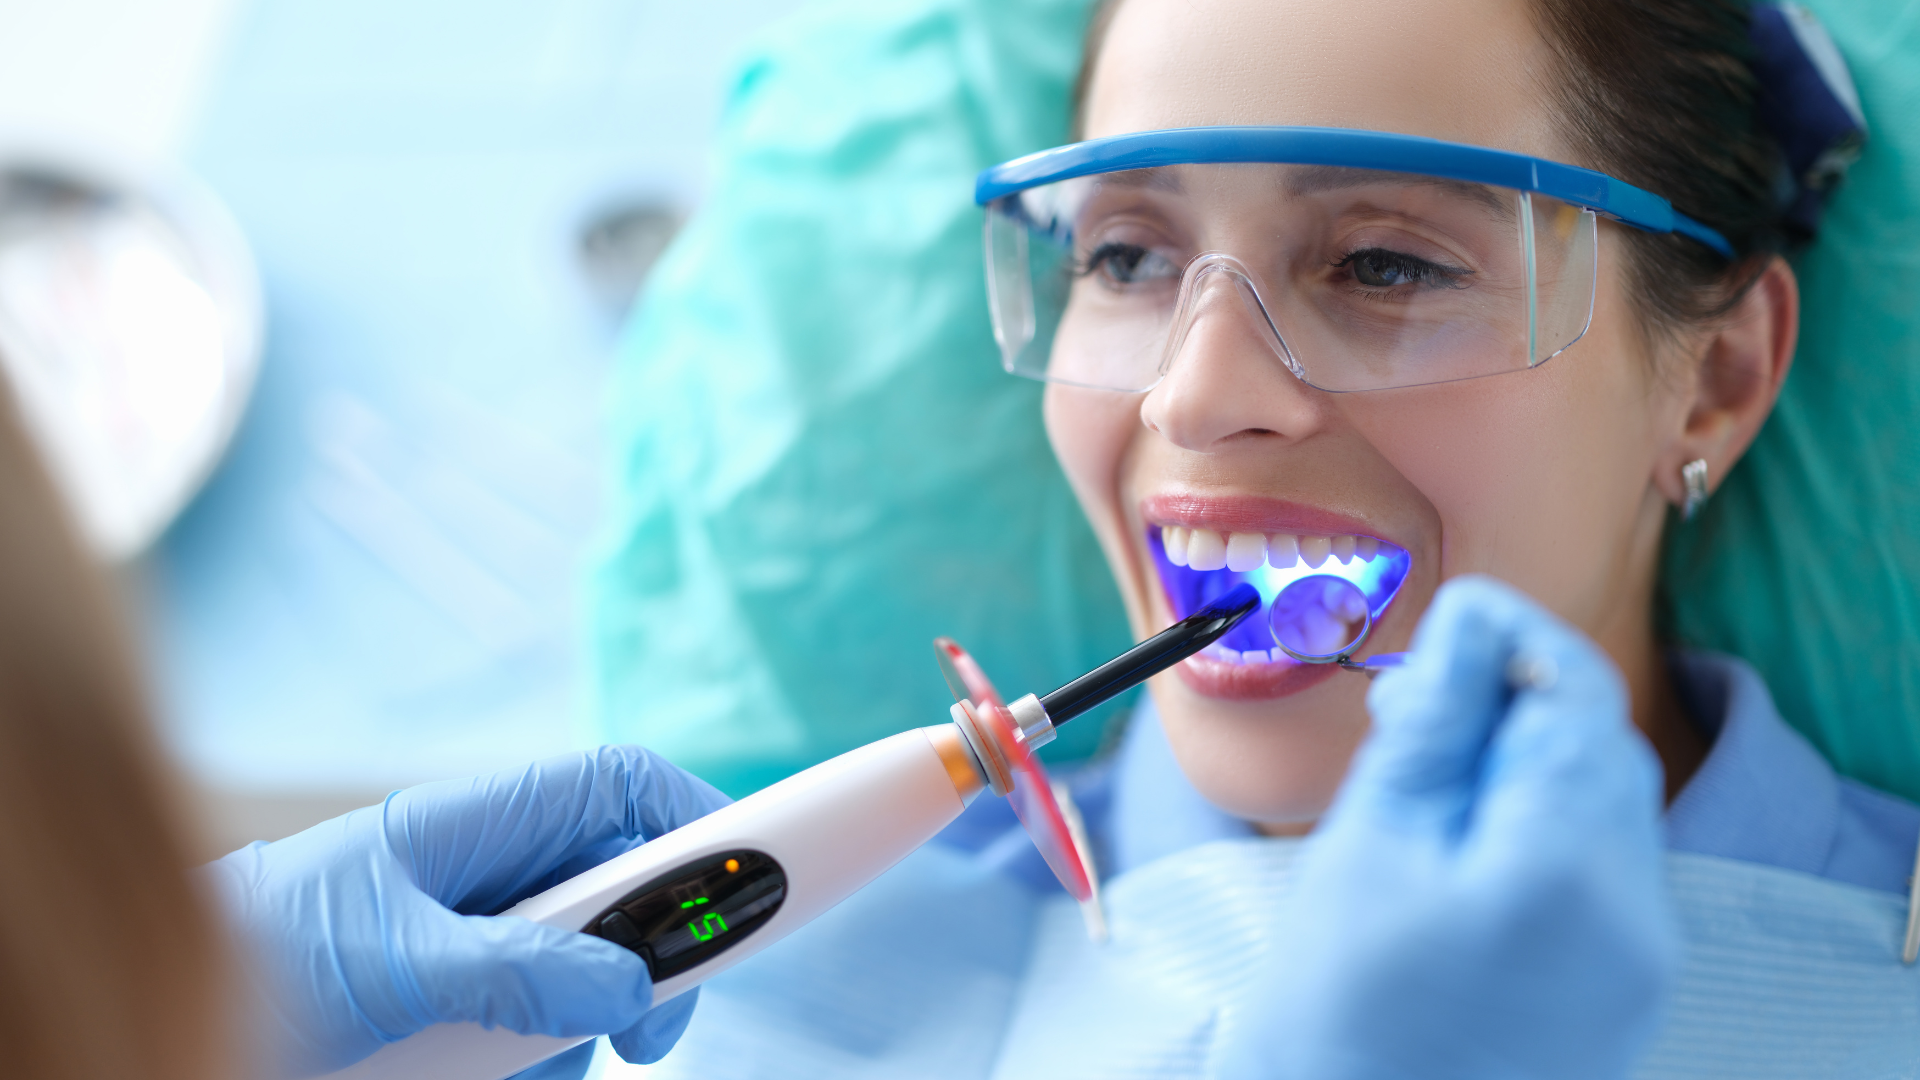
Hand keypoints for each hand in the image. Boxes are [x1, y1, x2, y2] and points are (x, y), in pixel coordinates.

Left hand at [206, 746, 729, 1077]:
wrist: (173, 1016)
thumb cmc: (262, 950)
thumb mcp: (397, 959)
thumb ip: (518, 970)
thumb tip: (628, 987)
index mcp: (481, 822)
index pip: (617, 786)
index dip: (692, 815)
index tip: (746, 878)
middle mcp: (490, 872)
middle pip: (622, 886)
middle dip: (658, 951)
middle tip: (660, 1028)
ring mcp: (478, 939)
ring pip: (589, 966)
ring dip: (601, 1017)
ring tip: (574, 1065)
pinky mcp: (460, 1004)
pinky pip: (541, 1023)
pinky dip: (551, 1056)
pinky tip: (525, 1076)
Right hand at [1211, 575, 1678, 1079]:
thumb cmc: (1336, 1003)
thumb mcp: (1370, 839)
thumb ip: (1436, 721)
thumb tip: (1474, 619)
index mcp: (1568, 867)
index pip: (1575, 694)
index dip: (1514, 636)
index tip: (1451, 618)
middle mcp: (1635, 913)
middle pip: (1600, 749)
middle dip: (1516, 703)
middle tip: (1417, 705)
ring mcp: (1641, 961)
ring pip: (1605, 806)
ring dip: (1529, 766)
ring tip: (1429, 780)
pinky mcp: (1627, 990)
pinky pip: (1603, 871)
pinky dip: (1544, 832)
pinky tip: (1466, 846)